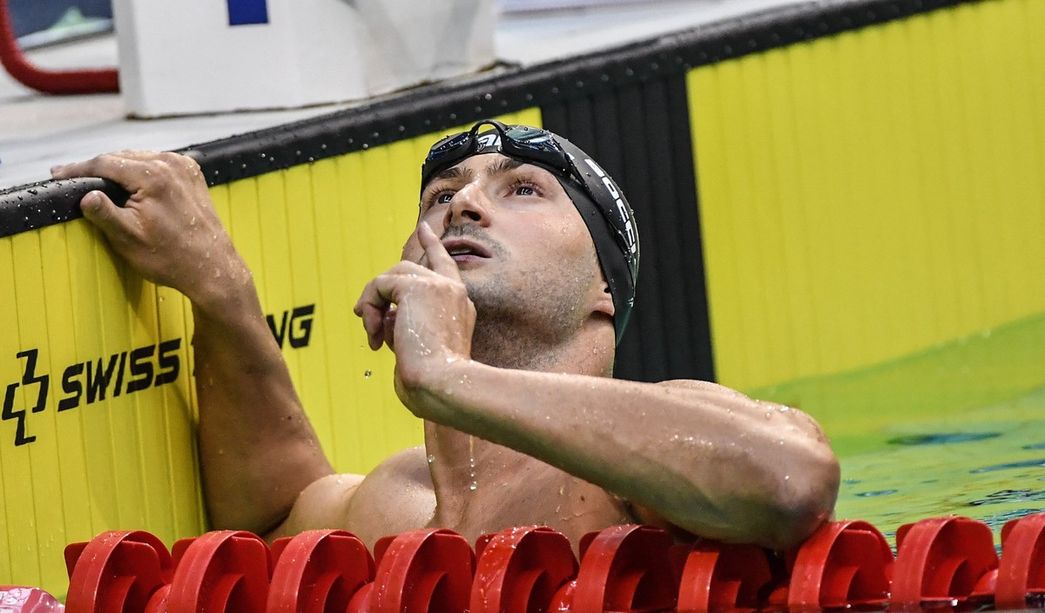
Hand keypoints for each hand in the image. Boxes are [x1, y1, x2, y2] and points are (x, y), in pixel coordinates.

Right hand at [51, 151, 247, 310]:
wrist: (212, 268)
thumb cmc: (171, 258)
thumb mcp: (128, 238)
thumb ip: (103, 213)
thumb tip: (85, 194)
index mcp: (154, 176)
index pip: (105, 163)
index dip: (77, 169)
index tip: (57, 174)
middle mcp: (171, 165)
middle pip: (122, 158)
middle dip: (96, 168)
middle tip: (71, 176)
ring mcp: (185, 168)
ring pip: (140, 159)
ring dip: (118, 168)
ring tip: (96, 179)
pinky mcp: (193, 175)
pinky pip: (158, 165)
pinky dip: (141, 170)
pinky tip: (130, 181)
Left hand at [353, 222, 475, 411]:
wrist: (446, 385)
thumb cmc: (434, 385)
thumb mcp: (419, 352)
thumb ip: (404, 328)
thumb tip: (384, 317)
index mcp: (459, 308)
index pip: (444, 266)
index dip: (432, 246)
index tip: (424, 228)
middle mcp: (453, 292)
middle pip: (407, 270)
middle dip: (382, 292)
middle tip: (368, 322)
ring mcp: (438, 286)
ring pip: (392, 275)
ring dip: (374, 304)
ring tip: (372, 335)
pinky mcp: (419, 288)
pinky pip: (381, 285)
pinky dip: (370, 306)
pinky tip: (374, 331)